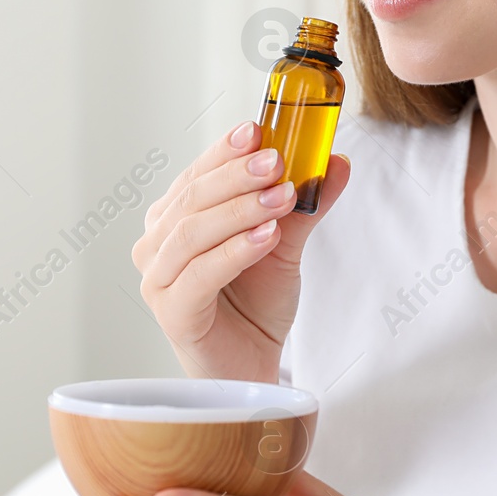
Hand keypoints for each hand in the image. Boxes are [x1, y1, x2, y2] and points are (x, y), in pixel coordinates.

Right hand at [131, 120, 349, 380]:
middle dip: (237, 176)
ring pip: (192, 232)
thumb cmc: (256, 304)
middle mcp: (158, 244)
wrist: (253, 366)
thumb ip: (305, 205)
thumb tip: (338, 161)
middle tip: (277, 162)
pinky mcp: (172, 313)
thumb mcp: (285, 244)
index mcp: (175, 218)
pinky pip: (199, 275)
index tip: (258, 129)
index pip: (197, 174)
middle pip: (192, 198)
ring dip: (240, 210)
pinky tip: (266, 236)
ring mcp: (158, 279)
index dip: (225, 150)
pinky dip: (234, 251)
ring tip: (281, 197)